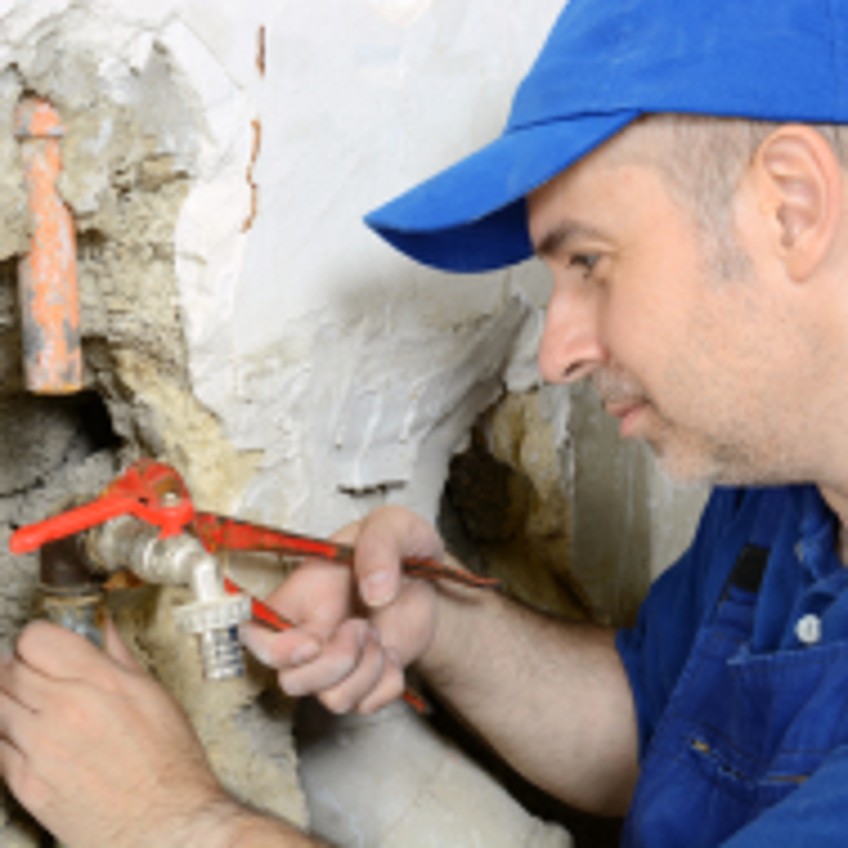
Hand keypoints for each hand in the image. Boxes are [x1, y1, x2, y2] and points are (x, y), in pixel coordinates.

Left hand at [0, 619, 231, 846]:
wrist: (164, 825)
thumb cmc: (168, 764)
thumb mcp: (155, 696)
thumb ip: (120, 658)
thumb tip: (105, 630)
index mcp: (98, 682)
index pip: (35, 640)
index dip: (38, 641)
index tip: (44, 648)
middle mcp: (62, 710)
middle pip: (7, 671)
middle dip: (18, 669)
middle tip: (35, 677)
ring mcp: (38, 748)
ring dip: (10, 702)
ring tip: (34, 710)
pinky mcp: (25, 784)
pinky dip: (6, 738)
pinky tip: (29, 740)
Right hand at [240, 506, 443, 713]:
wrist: (430, 580)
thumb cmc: (399, 547)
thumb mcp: (395, 525)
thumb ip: (380, 545)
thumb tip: (374, 591)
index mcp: (300, 594)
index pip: (253, 636)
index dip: (277, 651)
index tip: (315, 640)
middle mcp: (307, 635)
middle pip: (291, 682)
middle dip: (336, 661)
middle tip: (362, 626)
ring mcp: (334, 662)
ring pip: (332, 700)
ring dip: (366, 670)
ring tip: (378, 635)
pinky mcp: (363, 682)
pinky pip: (367, 705)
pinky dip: (387, 683)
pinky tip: (393, 654)